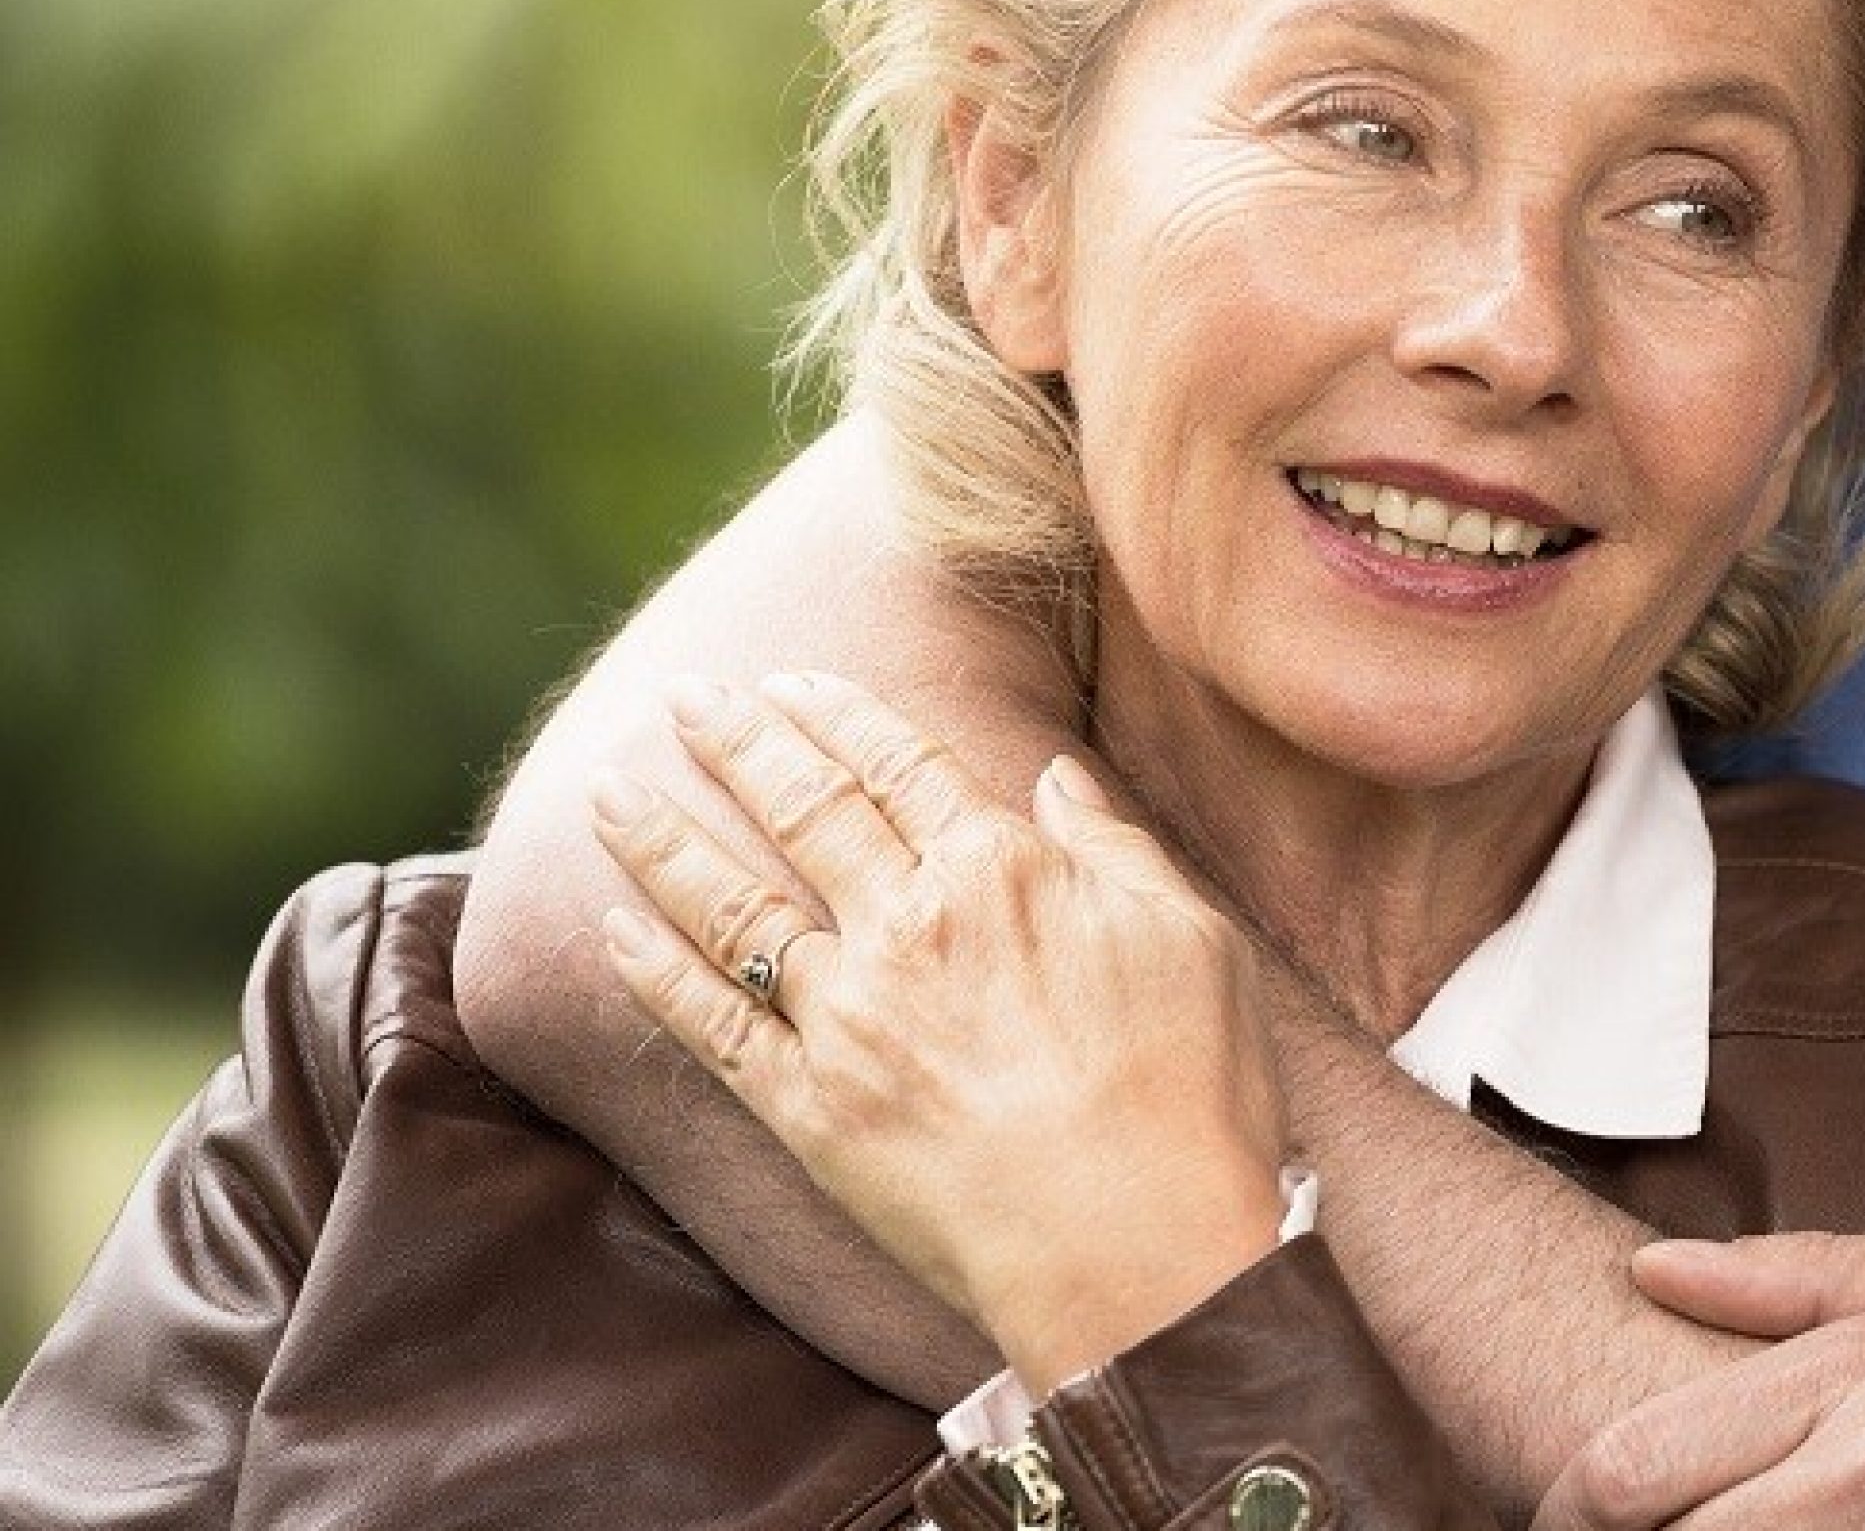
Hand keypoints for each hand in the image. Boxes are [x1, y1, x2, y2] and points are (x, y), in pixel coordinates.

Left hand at [592, 671, 1295, 1388]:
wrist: (1138, 1248)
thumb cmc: (1189, 1093)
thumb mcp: (1192, 938)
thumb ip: (1113, 847)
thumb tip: (1055, 775)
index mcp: (1002, 871)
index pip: (900, 764)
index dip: (840, 714)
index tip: (791, 680)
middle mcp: (909, 925)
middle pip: (803, 808)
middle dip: (736, 742)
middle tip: (686, 695)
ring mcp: (846, 1017)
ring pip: (733, 905)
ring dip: (663, 838)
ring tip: (609, 789)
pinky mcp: (807, 1108)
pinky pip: (708, 1027)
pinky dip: (653, 974)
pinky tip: (613, 930)